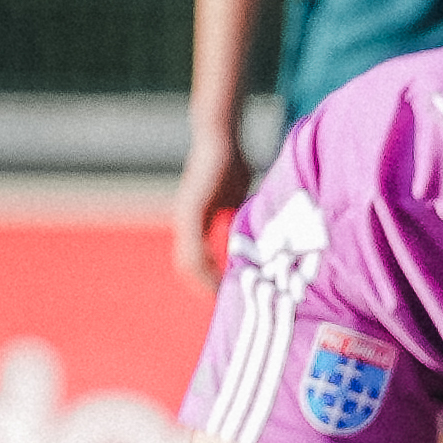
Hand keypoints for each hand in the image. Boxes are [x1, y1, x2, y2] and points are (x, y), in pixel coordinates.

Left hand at [171, 132, 255, 291]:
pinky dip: (206, 265)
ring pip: (189, 262)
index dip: (211, 278)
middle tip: (226, 304)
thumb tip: (256, 240)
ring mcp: (186, 218)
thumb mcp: (237, 201)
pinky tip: (220, 276)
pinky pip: (194, 247)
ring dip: (206, 281)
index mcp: (197, 223)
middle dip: (207, 286)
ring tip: (224, 296)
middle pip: (190, 267)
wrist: (220, 139)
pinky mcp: (191, 212)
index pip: (199, 260)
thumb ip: (239, 220)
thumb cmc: (230, 165)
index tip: (229, 293)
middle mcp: (187, 224)